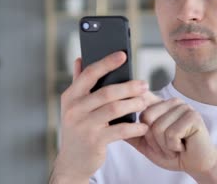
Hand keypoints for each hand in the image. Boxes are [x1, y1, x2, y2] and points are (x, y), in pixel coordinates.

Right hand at [51, 52, 149, 182]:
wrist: (72, 161)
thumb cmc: (78, 128)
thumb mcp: (74, 106)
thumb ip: (78, 83)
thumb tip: (79, 59)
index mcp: (70, 96)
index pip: (89, 74)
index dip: (106, 63)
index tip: (123, 55)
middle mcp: (74, 109)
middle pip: (107, 92)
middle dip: (129, 87)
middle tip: (145, 85)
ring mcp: (84, 126)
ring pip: (115, 109)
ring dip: (134, 104)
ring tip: (145, 102)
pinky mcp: (94, 141)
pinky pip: (120, 130)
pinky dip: (135, 127)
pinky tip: (143, 126)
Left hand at [127, 97, 216, 176]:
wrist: (195, 164)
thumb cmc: (173, 152)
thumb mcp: (147, 144)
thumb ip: (131, 133)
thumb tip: (110, 123)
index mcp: (161, 104)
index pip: (141, 100)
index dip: (134, 109)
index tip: (134, 121)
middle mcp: (172, 102)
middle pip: (146, 118)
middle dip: (153, 139)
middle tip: (166, 144)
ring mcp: (184, 108)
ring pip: (158, 127)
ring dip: (164, 145)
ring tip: (175, 146)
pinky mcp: (193, 117)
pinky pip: (171, 134)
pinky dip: (173, 146)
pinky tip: (182, 146)